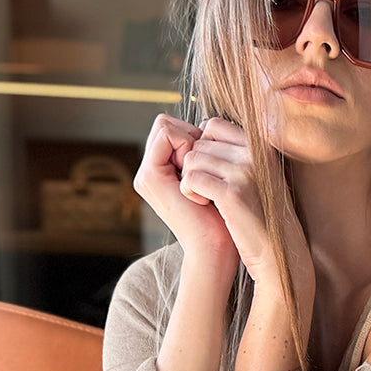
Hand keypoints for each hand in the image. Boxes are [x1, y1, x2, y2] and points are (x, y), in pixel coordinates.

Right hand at [134, 114, 238, 277]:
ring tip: (202, 174)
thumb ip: (204, 154)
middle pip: (166, 122)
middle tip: (207, 166)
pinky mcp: (150, 176)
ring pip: (165, 125)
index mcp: (161, 171)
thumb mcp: (213, 178)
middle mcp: (149, 171)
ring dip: (190, 141)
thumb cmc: (224, 217)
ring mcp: (146, 174)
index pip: (171, 127)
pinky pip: (168, 135)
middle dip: (190, 135)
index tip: (211, 161)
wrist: (216, 248)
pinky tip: (198, 174)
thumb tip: (208, 123)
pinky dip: (188, 146)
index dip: (194, 133)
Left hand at [179, 118, 311, 292]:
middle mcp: (255, 153)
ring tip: (203, 197)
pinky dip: (189, 192)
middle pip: (200, 143)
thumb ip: (235, 151)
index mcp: (260, 145)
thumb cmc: (262, 216)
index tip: (206, 170)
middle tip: (203, 189)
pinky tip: (202, 204)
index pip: (213, 125)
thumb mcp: (256, 175)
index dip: (201, 146)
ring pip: (192, 159)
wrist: (278, 253)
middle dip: (194, 165)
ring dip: (189, 179)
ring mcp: (245, 171)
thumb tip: (202, 126)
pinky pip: (192, 179)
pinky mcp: (232, 193)